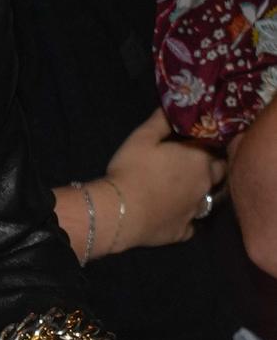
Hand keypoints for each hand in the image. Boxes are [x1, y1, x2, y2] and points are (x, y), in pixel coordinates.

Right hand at [102, 109, 223, 250]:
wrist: (120, 211)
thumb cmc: (132, 169)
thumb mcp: (141, 137)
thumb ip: (161, 121)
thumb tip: (173, 108)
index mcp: (199, 160)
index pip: (216, 149)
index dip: (206, 146)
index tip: (195, 144)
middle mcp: (205, 185)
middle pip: (220, 175)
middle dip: (213, 169)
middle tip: (193, 166)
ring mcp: (196, 211)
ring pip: (209, 201)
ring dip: (201, 195)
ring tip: (184, 191)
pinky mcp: (183, 231)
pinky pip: (190, 225)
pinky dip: (184, 220)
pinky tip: (172, 216)